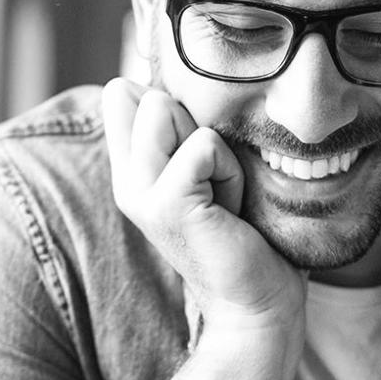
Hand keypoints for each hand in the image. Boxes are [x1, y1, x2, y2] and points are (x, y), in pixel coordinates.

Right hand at [101, 78, 303, 334]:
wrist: (258, 299)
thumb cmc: (247, 232)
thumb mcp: (210, 168)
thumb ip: (185, 128)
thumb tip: (171, 80)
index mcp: (131, 169)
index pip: (122, 93)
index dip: (175, 107)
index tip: (202, 159)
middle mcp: (126, 180)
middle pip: (150, 95)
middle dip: (200, 128)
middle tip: (217, 183)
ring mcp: (139, 193)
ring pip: (166, 110)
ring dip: (214, 147)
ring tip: (224, 192)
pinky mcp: (165, 204)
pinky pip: (203, 145)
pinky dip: (228, 169)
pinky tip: (231, 208)